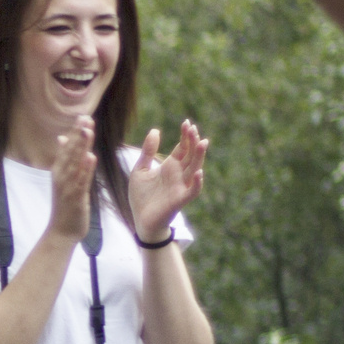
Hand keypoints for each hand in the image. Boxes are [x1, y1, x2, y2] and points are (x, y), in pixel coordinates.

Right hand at [47, 117, 99, 244]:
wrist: (61, 231)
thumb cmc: (65, 204)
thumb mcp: (62, 179)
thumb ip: (64, 158)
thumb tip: (62, 138)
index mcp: (59, 171)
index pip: (67, 148)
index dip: (74, 132)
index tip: (82, 116)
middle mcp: (61, 176)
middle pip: (70, 152)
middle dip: (78, 135)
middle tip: (85, 118)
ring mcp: (67, 187)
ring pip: (75, 163)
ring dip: (81, 147)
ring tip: (87, 131)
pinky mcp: (75, 198)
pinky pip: (81, 181)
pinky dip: (86, 169)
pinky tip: (91, 157)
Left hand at [128, 119, 208, 241]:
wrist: (140, 220)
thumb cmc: (141, 196)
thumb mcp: (140, 170)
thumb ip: (147, 152)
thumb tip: (155, 130)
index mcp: (170, 167)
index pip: (182, 148)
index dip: (185, 136)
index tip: (186, 123)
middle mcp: (178, 175)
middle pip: (190, 155)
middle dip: (193, 142)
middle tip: (193, 128)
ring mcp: (180, 186)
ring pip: (194, 169)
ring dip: (199, 156)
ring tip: (203, 142)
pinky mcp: (179, 200)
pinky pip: (192, 191)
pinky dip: (197, 183)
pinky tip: (198, 173)